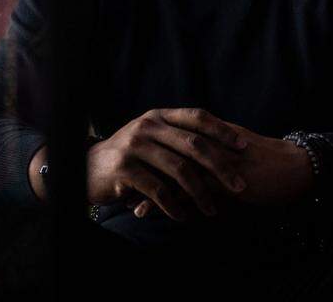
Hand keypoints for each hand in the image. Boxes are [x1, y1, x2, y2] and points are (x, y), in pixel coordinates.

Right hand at [86, 108, 249, 220]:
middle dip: (221, 167)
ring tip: (212, 210)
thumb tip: (221, 146)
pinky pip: (158, 191)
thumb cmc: (129, 156)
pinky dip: (175, 206)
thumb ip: (177, 137)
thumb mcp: (151, 137)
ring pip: (179, 170)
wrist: (87, 168)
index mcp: (158, 116)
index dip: (222, 131)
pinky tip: (184, 216)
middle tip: (239, 186)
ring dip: (201, 193)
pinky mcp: (124, 170)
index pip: (197, 117)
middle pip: (194, 144)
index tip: (244, 147)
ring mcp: (135, 147)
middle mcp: (147, 126)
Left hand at [131, 122, 315, 217]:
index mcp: (208, 130)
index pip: (169, 140)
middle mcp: (208, 143)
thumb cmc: (265, 159)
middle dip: (143, 172)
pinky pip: (189, 193)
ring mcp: (215, 161)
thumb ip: (208, 145)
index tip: (129, 168)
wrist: (295, 167)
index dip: (148, 155)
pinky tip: (155, 214)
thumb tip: (187, 153)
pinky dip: (169, 204)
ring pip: (173, 175)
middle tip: (121, 186)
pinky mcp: (224, 181)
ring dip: (151, 190)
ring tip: (131, 204)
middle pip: (165, 156)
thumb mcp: (232, 145)